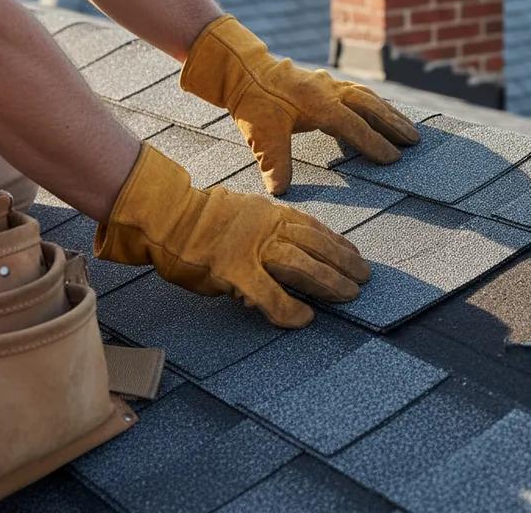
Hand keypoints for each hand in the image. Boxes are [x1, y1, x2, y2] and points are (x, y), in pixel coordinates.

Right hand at [96, 145, 368, 327]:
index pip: (313, 227)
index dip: (337, 243)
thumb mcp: (242, 213)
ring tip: (350, 295)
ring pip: (302, 264)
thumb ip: (265, 230)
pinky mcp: (233, 270)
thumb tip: (284, 251)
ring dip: (329, 281)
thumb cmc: (199, 219)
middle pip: (315, 243)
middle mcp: (267, 227)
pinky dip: (289, 308)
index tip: (355, 254)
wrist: (166, 215)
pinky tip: (305, 318)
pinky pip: (269, 293)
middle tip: (364, 277)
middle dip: (343, 261)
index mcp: (270, 213)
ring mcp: (251, 248)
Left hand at [180, 15, 419, 193]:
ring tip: (409, 130)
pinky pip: (358, 94)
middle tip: (415, 141)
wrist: (244, 71)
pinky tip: (382, 115)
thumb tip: (279, 190)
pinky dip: (374, 105)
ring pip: (367, 98)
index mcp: (319, 103)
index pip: (354, 126)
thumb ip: (274, 161)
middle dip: (394, 124)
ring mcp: (330, 85)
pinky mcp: (328, 85)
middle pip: (370, 106)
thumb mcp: (261, 134)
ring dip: (389, 113)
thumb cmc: (254, 102)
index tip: (394, 160)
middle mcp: (330, 91)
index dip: (375, 144)